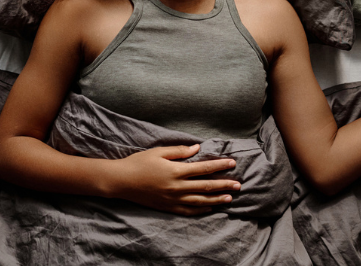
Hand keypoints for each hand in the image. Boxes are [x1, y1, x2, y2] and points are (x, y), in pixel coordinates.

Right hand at [112, 144, 240, 215]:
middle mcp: (177, 187)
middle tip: (238, 184)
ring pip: (200, 200)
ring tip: (230, 198)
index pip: (204, 168)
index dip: (220, 165)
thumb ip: (179, 151)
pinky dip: (201, 209)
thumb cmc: (139, 163)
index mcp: (176, 171)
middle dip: (224, 184)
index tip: (232, 163)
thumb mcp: (158, 152)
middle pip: (206, 186)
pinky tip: (210, 207)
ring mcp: (173, 199)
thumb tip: (197, 148)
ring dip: (217, 199)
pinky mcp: (168, 207)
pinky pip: (189, 210)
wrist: (122, 181)